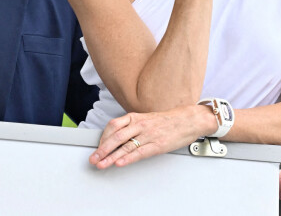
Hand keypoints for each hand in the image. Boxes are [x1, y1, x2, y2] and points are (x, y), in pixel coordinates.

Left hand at [89, 106, 212, 168]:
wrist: (186, 120)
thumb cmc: (165, 121)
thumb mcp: (145, 119)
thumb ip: (131, 126)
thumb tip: (115, 137)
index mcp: (135, 117)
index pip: (113, 126)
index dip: (103, 137)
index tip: (97, 147)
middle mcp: (140, 125)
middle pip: (116, 136)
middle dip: (102, 149)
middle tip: (94, 158)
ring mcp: (148, 135)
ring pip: (126, 146)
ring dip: (111, 157)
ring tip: (102, 164)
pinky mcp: (157, 145)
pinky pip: (140, 152)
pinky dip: (128, 158)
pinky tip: (120, 163)